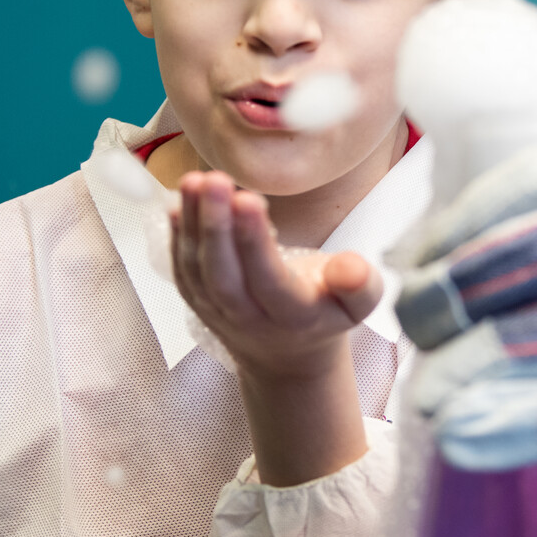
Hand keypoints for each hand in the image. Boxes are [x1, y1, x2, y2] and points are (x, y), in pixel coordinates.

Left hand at [172, 171, 385, 484]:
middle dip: (215, 227)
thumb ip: (360, 285)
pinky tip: (176, 203)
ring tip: (194, 180)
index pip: (268, 279)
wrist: (287, 355)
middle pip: (223, 276)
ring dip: (192, 224)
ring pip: (198, 271)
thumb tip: (351, 265)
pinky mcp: (199, 300)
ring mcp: (218, 312)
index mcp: (293, 316)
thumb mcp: (357, 305)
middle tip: (215, 181)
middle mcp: (249, 318)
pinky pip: (183, 270)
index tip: (249, 199)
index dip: (255, 241)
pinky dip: (176, 238)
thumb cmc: (325, 314)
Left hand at [397, 119, 536, 471]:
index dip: (440, 242)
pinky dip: (510, 430)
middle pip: (497, 278)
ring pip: (525, 345)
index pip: (495, 208)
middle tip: (412, 324)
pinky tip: (463, 441)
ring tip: (427, 395)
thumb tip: (450, 238)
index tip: (410, 262)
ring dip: (461, 376)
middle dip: (438, 308)